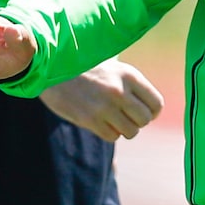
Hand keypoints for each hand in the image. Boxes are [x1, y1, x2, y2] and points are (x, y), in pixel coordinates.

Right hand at [40, 59, 164, 139]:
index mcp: (129, 75)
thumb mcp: (111, 67)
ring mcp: (104, 106)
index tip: (140, 112)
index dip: (151, 112)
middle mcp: (119, 90)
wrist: (48, 67)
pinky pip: (112, 136)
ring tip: (111, 119)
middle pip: (144, 120)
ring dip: (122, 129)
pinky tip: (99, 121)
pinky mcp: (89, 119)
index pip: (156, 104)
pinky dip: (108, 132)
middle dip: (136, 122)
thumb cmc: (82, 68)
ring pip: (130, 131)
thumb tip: (148, 109)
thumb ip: (130, 84)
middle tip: (124, 116)